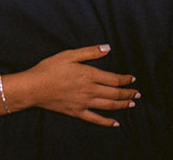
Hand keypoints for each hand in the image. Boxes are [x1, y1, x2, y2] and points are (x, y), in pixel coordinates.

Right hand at [17, 44, 138, 126]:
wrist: (34, 87)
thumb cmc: (50, 68)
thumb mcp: (69, 54)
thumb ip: (90, 52)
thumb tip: (107, 48)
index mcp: (89, 74)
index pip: (113, 79)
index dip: (125, 79)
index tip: (132, 79)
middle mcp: (89, 90)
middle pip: (114, 93)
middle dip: (128, 93)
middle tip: (137, 94)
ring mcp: (84, 103)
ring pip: (108, 105)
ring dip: (122, 105)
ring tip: (131, 104)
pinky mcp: (77, 112)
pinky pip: (95, 119)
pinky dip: (107, 122)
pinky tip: (115, 123)